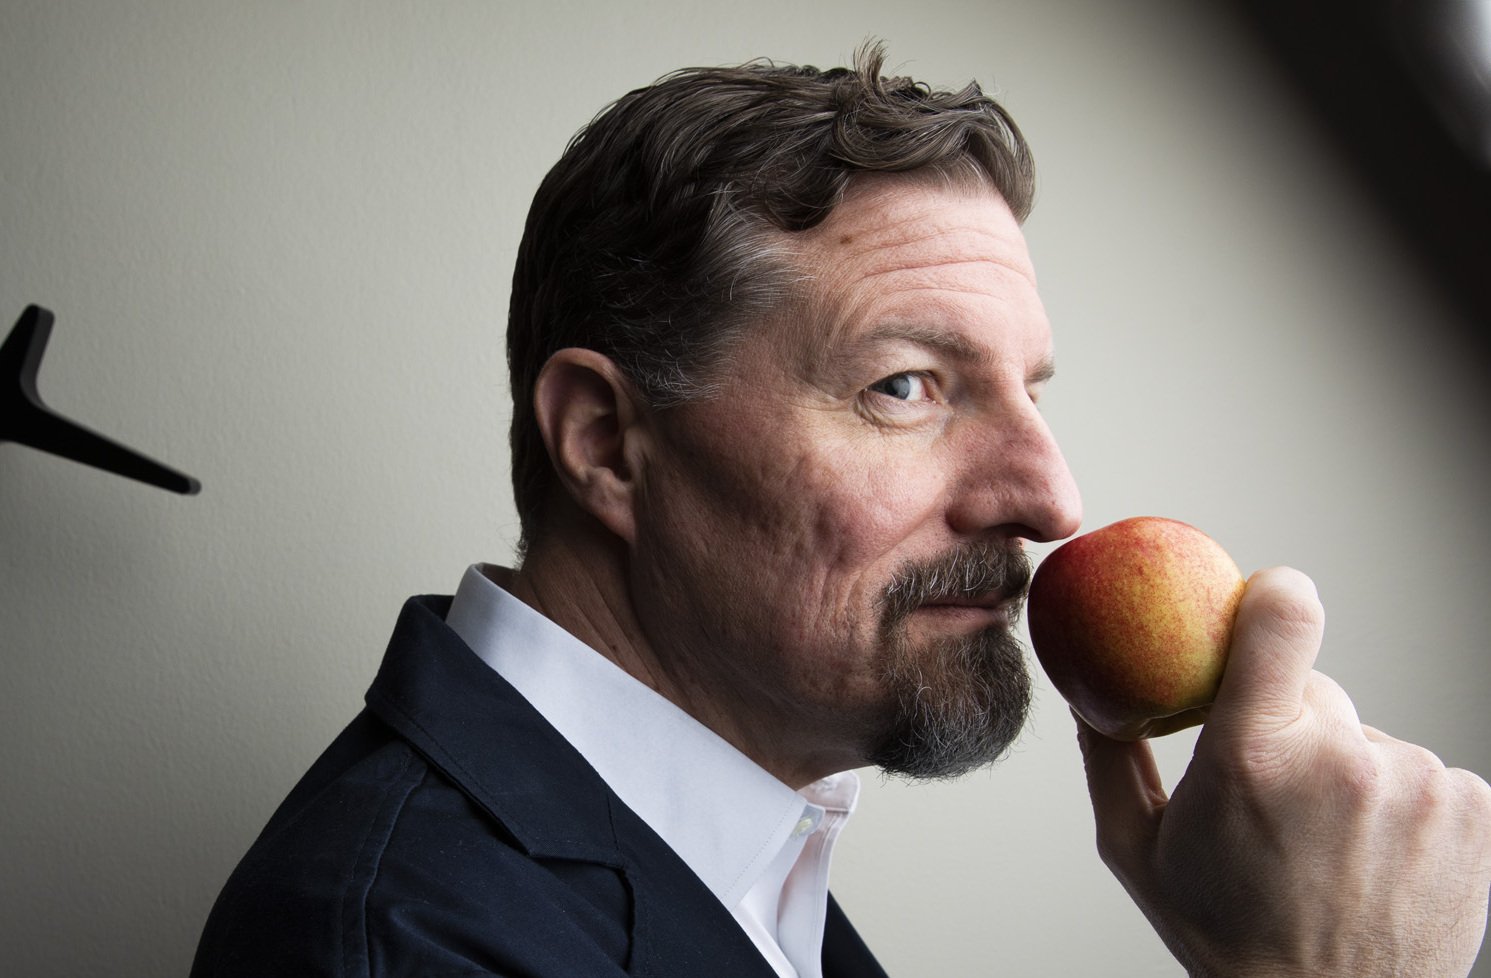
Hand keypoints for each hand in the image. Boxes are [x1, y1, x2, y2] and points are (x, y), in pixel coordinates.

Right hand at [1077, 567, 1490, 976]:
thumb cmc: (1228, 936)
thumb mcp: (1137, 849)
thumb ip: (1110, 756)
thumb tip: (1087, 690)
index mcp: (1253, 757)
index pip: (1284, 613)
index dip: (1272, 596)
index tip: (1261, 608)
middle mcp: (1343, 761)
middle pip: (1317, 689)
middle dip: (1293, 726)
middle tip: (1277, 799)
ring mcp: (1418, 785)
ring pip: (1370, 739)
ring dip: (1349, 773)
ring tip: (1329, 845)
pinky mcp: (1473, 811)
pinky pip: (1426, 774)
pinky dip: (1401, 805)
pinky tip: (1375, 858)